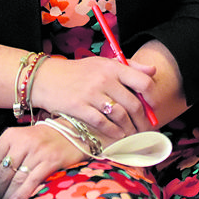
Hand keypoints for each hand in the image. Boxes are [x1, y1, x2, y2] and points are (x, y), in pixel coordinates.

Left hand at [0, 124, 86, 198]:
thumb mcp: (20, 136)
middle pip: (2, 172)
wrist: (72, 131)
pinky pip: (33, 179)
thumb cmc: (44, 136)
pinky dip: (23, 192)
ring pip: (16, 178)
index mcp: (11, 136)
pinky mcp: (51, 160)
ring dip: (6, 196)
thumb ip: (1, 146)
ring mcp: (38, 151)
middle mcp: (23, 142)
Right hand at [29, 55, 156, 141]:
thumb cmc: (77, 72)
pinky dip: (114, 132)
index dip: (152, 98)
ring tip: (132, 134)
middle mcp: (104, 79)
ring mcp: (91, 93)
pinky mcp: (79, 107)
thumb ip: (129, 66)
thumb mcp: (103, 63)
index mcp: (112, 66)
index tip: (153, 107)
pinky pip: (103, 123)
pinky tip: (118, 135)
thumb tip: (153, 70)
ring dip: (130, 129)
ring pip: (120, 116)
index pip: (143, 82)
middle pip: (134, 104)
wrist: (45, 78)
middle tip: (146, 128)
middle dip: (143, 120)